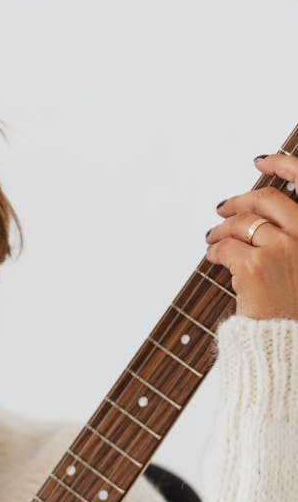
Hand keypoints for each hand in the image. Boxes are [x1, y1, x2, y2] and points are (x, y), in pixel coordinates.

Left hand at [205, 153, 297, 319]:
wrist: (287, 342)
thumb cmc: (294, 310)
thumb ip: (291, 238)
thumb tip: (263, 219)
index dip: (282, 164)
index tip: (262, 159)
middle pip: (265, 201)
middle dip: (239, 201)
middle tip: (223, 209)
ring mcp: (279, 250)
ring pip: (241, 224)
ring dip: (221, 229)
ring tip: (212, 238)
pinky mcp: (254, 267)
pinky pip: (226, 247)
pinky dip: (215, 250)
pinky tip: (212, 256)